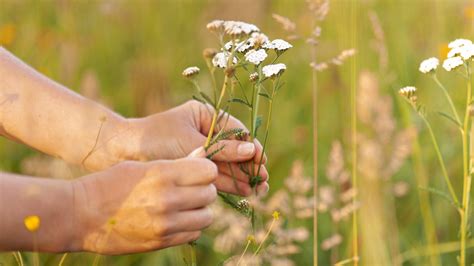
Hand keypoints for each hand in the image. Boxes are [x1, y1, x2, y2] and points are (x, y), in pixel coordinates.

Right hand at [72, 156, 217, 254]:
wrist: (81, 214)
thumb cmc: (110, 183)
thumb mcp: (141, 165)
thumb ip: (175, 164)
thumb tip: (204, 158)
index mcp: (163, 174)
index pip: (209, 171)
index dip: (205, 169)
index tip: (198, 170)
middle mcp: (168, 200)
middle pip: (210, 193)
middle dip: (204, 189)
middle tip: (191, 188)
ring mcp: (165, 223)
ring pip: (207, 216)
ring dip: (200, 209)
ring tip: (186, 205)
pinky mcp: (161, 241)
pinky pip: (193, 233)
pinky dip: (190, 226)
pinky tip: (176, 219)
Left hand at [121, 100, 268, 195]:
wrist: (121, 152)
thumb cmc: (155, 139)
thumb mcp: (191, 142)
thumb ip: (222, 149)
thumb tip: (251, 151)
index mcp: (205, 116)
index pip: (236, 131)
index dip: (250, 147)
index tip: (261, 160)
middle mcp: (205, 132)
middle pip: (234, 149)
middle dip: (249, 165)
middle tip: (263, 180)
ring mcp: (199, 150)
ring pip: (226, 164)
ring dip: (242, 177)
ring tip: (258, 190)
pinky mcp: (192, 167)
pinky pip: (215, 175)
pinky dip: (229, 183)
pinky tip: (243, 191)